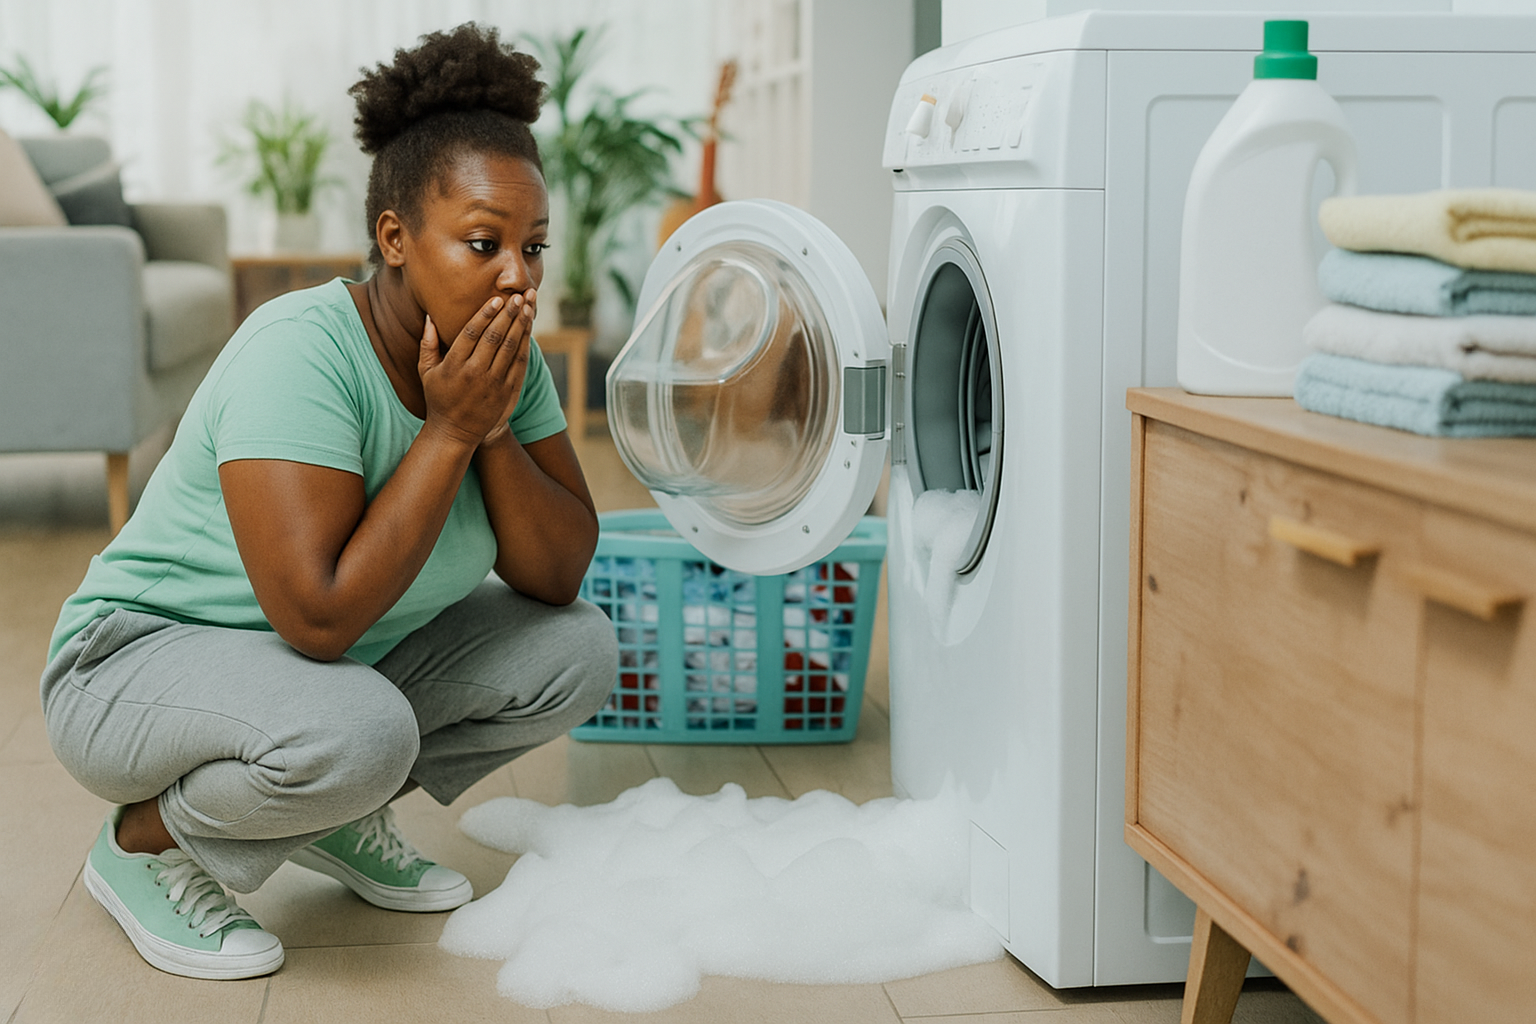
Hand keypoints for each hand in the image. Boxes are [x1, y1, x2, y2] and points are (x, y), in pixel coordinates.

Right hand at [417, 291, 533, 446]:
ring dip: (520, 325)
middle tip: (517, 295)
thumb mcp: (426, 372)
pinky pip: (519, 363)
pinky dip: (525, 344)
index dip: (486, 314)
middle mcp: (475, 372)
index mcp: (454, 365)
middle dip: (508, 314)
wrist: (455, 433)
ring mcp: (493, 383)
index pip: (472, 333)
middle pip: (494, 337)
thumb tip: (430, 317)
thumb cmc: (439, 398)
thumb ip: (427, 344)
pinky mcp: (507, 391)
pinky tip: (528, 329)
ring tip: (527, 305)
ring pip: (510, 348)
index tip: (496, 299)